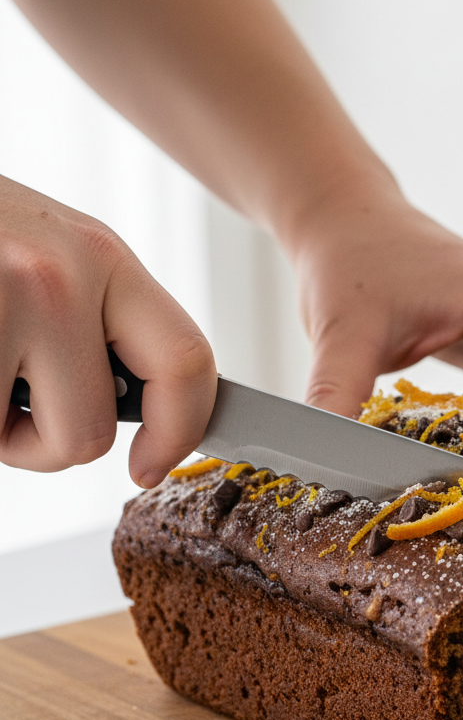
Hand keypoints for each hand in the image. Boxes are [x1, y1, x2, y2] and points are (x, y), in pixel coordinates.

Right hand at [0, 175, 216, 485]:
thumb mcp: (51, 254)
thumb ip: (99, 322)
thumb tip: (145, 411)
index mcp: (102, 257)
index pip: (186, 360)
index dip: (178, 430)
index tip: (150, 465)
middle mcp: (59, 277)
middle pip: (88, 434)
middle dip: (44, 441)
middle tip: (5, 398)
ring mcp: (1, 301)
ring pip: (12, 442)